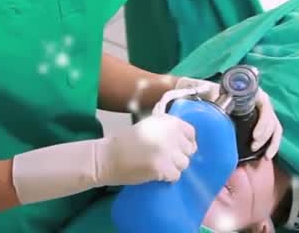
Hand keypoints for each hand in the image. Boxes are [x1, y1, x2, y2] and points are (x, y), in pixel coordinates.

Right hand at [10, 114, 196, 202]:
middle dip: (179, 156)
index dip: (187, 142)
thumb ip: (168, 130)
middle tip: (165, 159)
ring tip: (160, 167)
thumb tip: (190, 142)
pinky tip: (156, 174)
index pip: (191, 132)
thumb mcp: (149, 127)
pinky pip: (175, 176)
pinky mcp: (162, 166)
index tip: (179, 149)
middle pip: (188, 150)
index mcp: (166, 120)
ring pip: (184, 164)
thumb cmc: (126, 142)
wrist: (107, 157)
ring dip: (174, 168)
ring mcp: (166, 150)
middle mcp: (169, 132)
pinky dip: (167, 178)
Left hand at [158, 77, 283, 158]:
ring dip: (270, 141)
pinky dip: (272, 145)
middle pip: (271, 118)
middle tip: (254, 145)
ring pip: (274, 127)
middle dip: (265, 134)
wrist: (206, 94)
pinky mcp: (259, 124)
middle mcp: (259, 102)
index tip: (255, 135)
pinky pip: (272, 134)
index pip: (265, 103)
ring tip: (261, 153)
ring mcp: (260, 114)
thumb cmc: (210, 91)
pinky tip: (267, 156)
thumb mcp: (210, 90)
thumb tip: (213, 96)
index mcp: (251, 92)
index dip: (264, 120)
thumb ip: (211, 92)